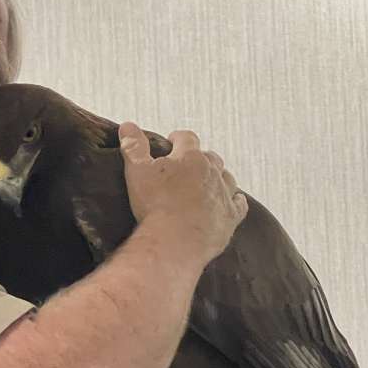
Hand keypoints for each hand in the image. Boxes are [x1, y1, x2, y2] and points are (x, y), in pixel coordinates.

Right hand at [118, 122, 246, 261]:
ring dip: (219, 177)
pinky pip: (239, 204)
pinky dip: (236, 200)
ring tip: (209, 181)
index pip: (187, 138)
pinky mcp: (230, 216)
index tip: (172, 140)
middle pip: (210, 157)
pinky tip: (234, 200)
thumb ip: (133, 147)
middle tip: (187, 164)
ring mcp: (223, 194)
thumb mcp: (137, 172)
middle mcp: (211, 171)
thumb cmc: (155, 205)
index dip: (179, 138)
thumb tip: (127, 126)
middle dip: (200, 158)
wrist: (176, 241)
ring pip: (227, 178)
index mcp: (189, 157)